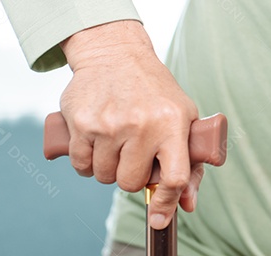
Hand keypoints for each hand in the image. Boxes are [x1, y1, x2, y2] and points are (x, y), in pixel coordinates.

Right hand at [59, 20, 200, 228]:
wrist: (116, 54)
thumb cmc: (154, 92)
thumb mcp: (182, 117)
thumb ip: (189, 162)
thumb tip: (187, 205)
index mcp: (173, 123)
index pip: (175, 177)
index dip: (168, 202)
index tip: (160, 217)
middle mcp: (142, 125)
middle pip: (131, 183)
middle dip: (131, 176)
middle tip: (134, 153)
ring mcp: (109, 125)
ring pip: (103, 176)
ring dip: (108, 168)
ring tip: (116, 142)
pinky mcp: (81, 123)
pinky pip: (81, 166)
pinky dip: (86, 162)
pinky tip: (96, 142)